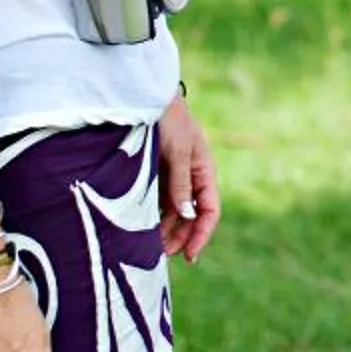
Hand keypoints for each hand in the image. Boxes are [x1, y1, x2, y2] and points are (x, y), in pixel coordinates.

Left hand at [158, 96, 219, 263]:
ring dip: (165, 230)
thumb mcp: (177, 150)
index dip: (202, 233)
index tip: (189, 255)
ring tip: (149, 248)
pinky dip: (152, 216)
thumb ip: (180, 183)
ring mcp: (171, 175)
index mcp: (203, 169)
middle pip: (191, 215)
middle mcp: (189, 175)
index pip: (209, 209)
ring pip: (173, 211)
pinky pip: (156, 201)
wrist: (142, 95)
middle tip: (162, 256)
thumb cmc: (166, 118)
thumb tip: (187, 216)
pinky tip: (141, 229)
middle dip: (181, 237)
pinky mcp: (153, 173)